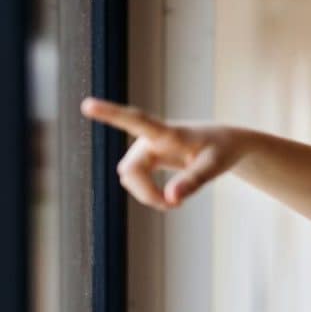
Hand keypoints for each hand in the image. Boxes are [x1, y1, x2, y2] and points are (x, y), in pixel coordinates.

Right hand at [80, 97, 242, 209]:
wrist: (223, 144)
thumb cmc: (221, 150)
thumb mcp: (215, 166)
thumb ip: (193, 181)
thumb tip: (171, 199)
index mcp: (168, 132)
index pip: (136, 121)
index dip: (111, 114)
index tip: (87, 104)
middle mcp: (150, 138)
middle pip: (130, 170)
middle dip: (147, 193)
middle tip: (175, 207)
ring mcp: (145, 148)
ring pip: (130, 178)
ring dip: (148, 195)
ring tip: (176, 202)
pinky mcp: (146, 158)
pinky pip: (135, 180)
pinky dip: (148, 194)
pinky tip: (169, 197)